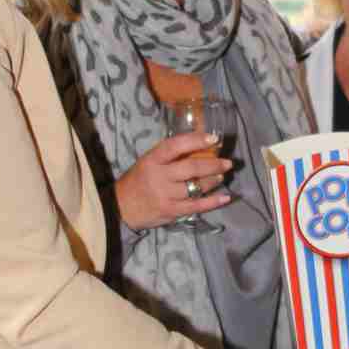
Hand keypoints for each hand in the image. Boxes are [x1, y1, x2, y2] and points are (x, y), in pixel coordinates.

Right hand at [114, 131, 230, 228]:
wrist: (121, 207)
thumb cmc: (138, 181)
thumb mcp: (148, 162)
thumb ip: (169, 156)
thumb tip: (200, 146)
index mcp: (152, 160)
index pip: (175, 146)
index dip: (195, 140)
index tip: (213, 138)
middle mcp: (159, 176)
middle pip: (191, 168)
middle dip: (213, 164)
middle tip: (227, 162)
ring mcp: (166, 195)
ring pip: (196, 186)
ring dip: (214, 180)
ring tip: (222, 176)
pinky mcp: (171, 211)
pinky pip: (197, 205)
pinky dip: (213, 201)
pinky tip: (225, 197)